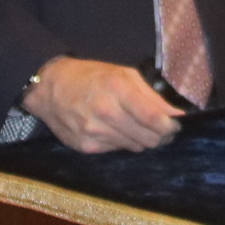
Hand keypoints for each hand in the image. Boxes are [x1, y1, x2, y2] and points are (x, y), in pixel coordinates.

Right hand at [22, 57, 180, 153]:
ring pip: (135, 147)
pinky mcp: (86, 147)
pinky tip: (115, 129)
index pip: (154, 119)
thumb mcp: (122, 74)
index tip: (175, 126)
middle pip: (148, 138)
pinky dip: (122, 141)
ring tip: (136, 126)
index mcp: (117, 89)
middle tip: (162, 129)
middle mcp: (105, 113)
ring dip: (142, 139)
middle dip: (161, 136)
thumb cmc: (90, 77)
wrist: (49, 89)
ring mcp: (94, 132)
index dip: (170, 127)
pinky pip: (117, 150)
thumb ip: (151, 95)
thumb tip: (176, 114)